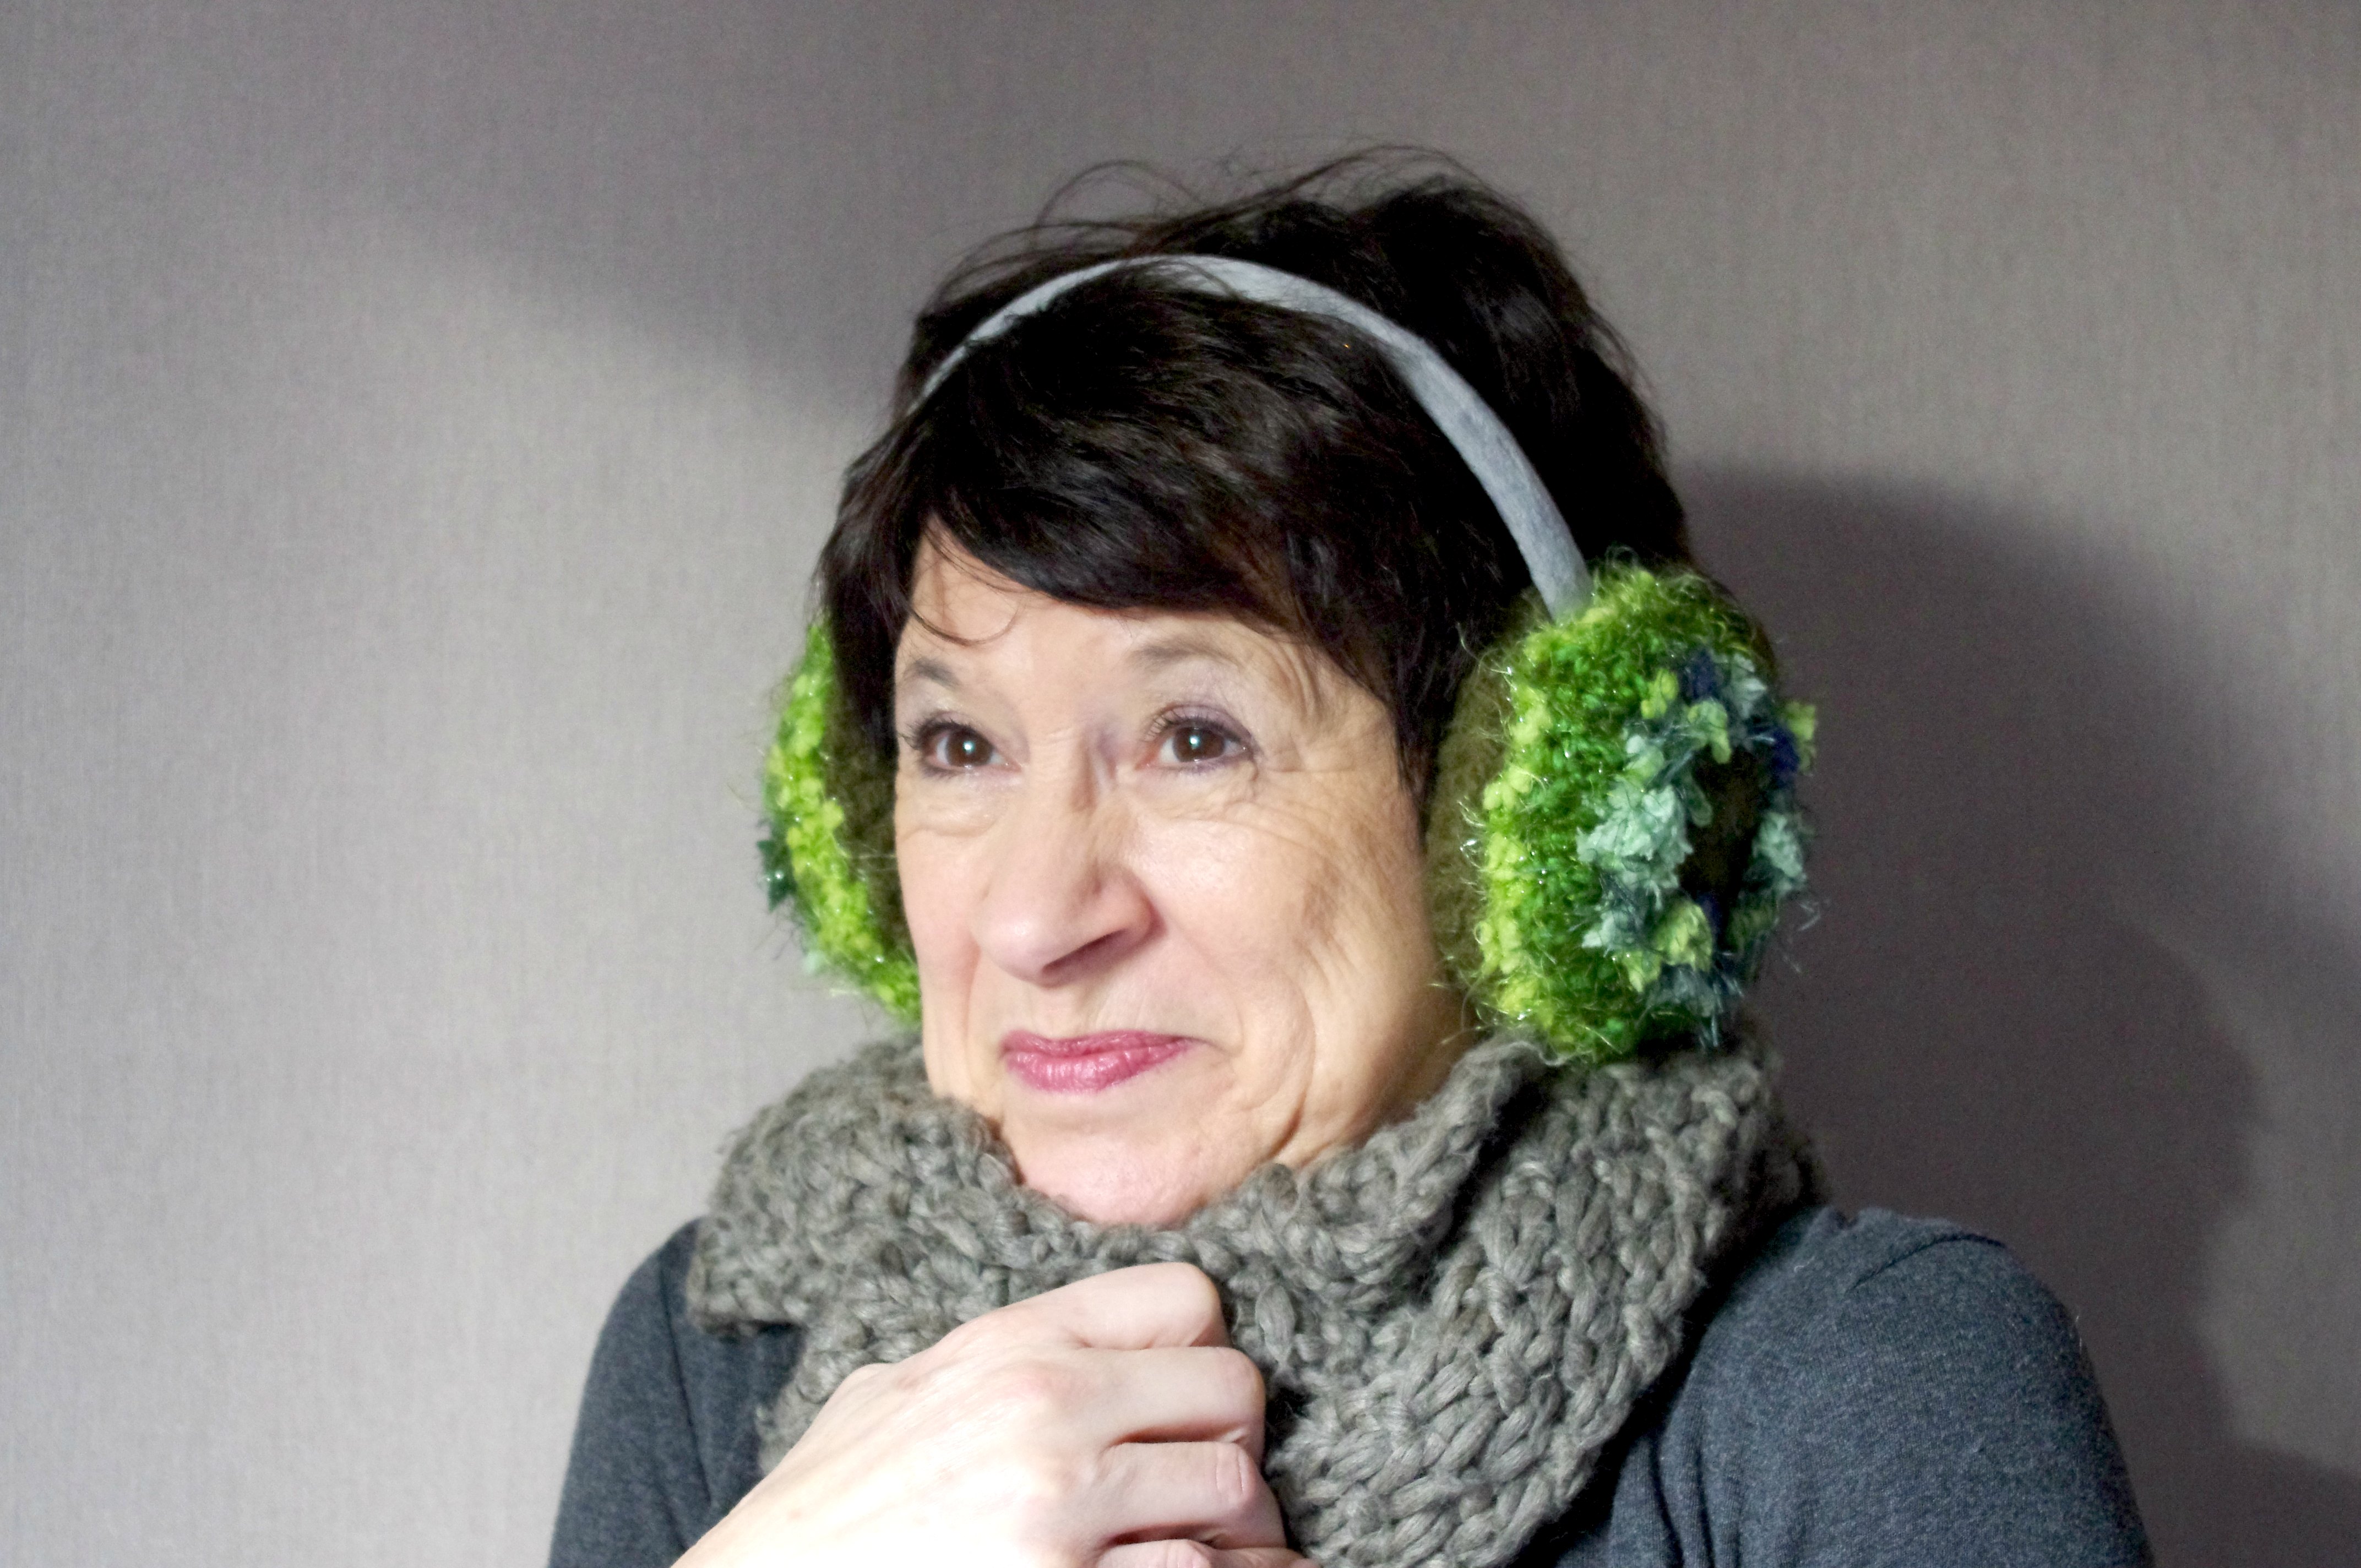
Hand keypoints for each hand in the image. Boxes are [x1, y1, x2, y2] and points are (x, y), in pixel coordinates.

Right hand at [678, 1261, 1309, 1567]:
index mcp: (1010, 1346)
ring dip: (1237, 1530)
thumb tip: (1055, 1353)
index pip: (1187, 1299)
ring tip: (1207, 1550)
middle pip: (1234, 1391)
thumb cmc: (820, 1518)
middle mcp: (1048, 1408)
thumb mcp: (887, 1396)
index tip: (1188, 1401)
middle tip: (1206, 1487)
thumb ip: (979, 1363)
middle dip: (1233, 1443)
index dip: (1205, 1351)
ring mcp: (1062, 1507)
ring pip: (1234, 1491)